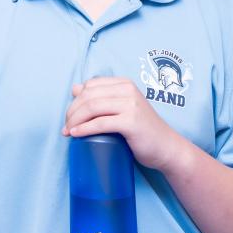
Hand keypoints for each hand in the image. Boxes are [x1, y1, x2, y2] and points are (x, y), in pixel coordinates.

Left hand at [63, 77, 186, 171]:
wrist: (166, 147)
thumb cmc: (142, 130)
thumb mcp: (121, 108)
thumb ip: (102, 97)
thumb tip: (76, 87)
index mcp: (124, 84)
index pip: (90, 86)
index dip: (75, 100)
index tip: (69, 116)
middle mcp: (128, 90)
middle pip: (88, 96)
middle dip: (71, 112)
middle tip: (66, 126)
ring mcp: (130, 105)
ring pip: (92, 108)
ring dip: (74, 120)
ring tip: (68, 132)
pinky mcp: (131, 122)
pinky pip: (100, 123)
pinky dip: (84, 129)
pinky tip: (75, 134)